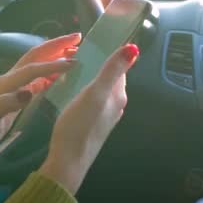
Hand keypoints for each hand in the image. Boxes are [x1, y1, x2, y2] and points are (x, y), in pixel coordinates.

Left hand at [0, 33, 81, 163]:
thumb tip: (28, 92)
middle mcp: (10, 79)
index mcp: (5, 84)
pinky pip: (37, 76)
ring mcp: (13, 85)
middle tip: (77, 37)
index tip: (73, 62)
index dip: (52, 64)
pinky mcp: (17, 93)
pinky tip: (62, 71)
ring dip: (55, 54)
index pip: (32, 69)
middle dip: (55, 45)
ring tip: (74, 49)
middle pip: (35, 56)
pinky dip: (51, 70)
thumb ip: (5, 105)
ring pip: (37, 63)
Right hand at [39, 44, 138, 193]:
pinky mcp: (92, 123)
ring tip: (72, 69)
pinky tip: (71, 90)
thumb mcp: (95, 93)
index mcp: (117, 95)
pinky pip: (91, 100)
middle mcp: (115, 104)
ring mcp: (104, 115)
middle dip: (97, 65)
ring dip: (90, 78)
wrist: (68, 160)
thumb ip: (113, 70)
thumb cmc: (80, 125)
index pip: (119, 67)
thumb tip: (134, 48)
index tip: (93, 42)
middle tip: (77, 54)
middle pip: (109, 78)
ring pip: (100, 89)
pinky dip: (83, 91)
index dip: (109, 53)